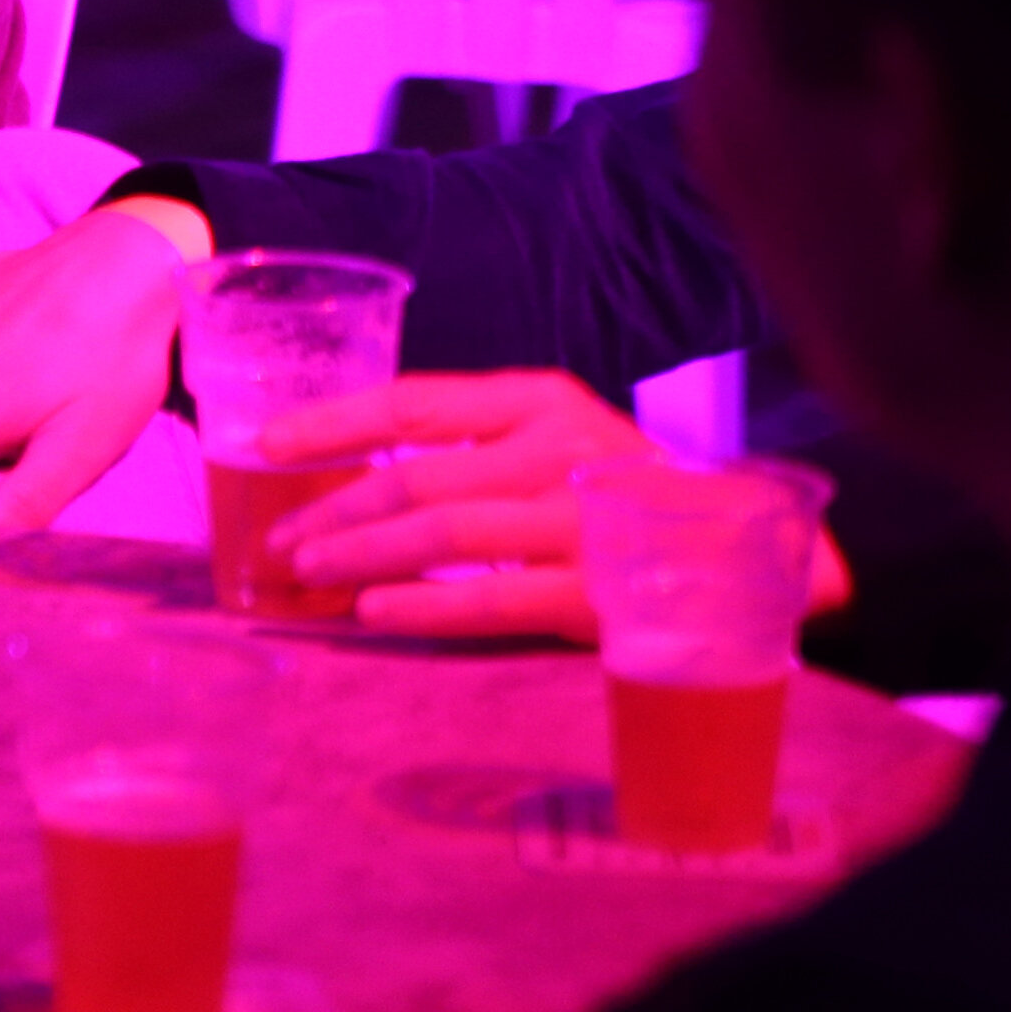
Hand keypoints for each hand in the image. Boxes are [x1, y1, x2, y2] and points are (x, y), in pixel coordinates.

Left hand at [254, 371, 852, 642]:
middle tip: (282, 541)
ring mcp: (582, 522)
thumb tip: (350, 471)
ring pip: (445, 535)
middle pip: (418, 477)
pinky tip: (374, 612)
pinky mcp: (598, 593)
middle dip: (335, 509)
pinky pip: (492, 599)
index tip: (267, 446)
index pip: (414, 401)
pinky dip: (424, 605)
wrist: (743, 550)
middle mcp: (561, 449)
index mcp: (540, 399)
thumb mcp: (554, 440)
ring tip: (310, 575)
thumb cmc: (618, 493)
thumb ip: (471, 447)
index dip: (331, 423)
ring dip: (362, 555)